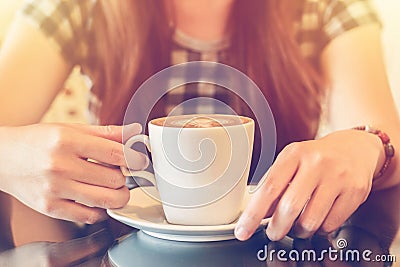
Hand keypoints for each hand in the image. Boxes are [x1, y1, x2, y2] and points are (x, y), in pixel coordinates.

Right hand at [0, 123, 147, 223]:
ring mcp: (55, 189)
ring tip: (111, 187)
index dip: (135, 159)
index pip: (116, 154)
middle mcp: (61, 166)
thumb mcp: (72, 129)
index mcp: (68, 141)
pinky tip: (97, 199)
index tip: (140, 161)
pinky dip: (100, 210)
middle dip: (123, 177)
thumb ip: (106, 132)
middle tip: (119, 173)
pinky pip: (89, 216)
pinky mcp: (50, 207)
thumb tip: (133, 132)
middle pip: (114, 179)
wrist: (4, 158)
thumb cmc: (40, 141)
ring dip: (117, 195)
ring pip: (106, 200)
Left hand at [235, 129, 382, 240]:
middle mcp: (316, 163)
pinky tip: (318, 218)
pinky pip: (331, 225)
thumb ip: (275, 185)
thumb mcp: (291, 162)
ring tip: (298, 225)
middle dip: (277, 228)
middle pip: (289, 207)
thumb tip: (258, 214)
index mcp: (294, 153)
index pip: (269, 188)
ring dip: (299, 231)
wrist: (354, 149)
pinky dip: (320, 229)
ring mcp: (338, 177)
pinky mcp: (355, 192)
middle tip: (273, 233)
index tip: (243, 230)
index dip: (254, 214)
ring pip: (311, 221)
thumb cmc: (315, 158)